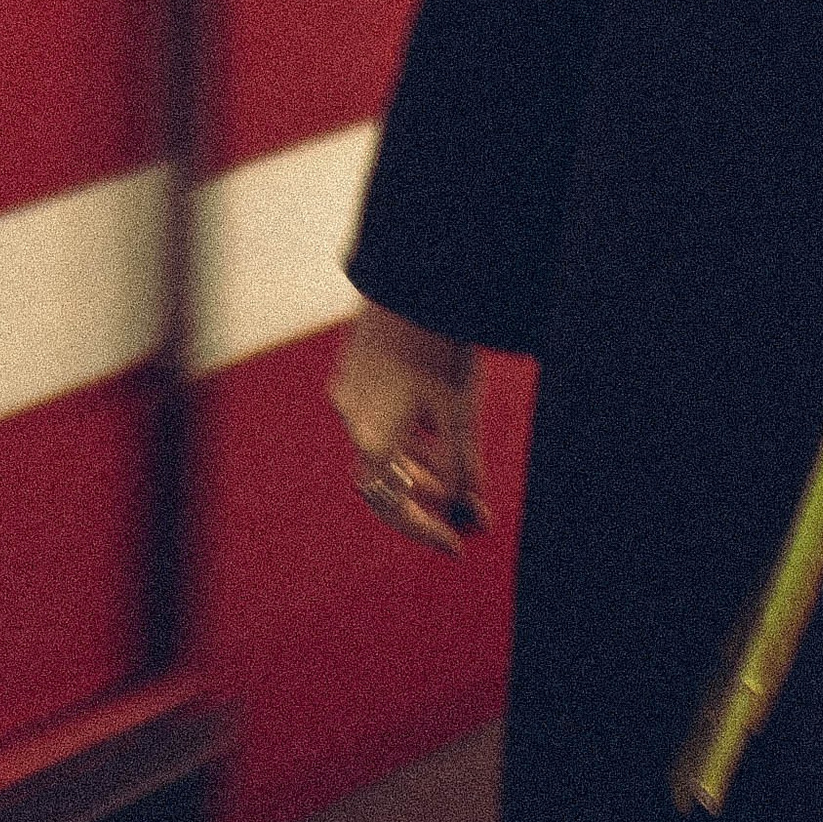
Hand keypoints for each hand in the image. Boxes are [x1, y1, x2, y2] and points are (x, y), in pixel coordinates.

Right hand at [330, 303, 489, 552]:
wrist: (415, 278)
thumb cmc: (439, 345)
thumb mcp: (460, 412)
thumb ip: (463, 469)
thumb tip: (473, 514)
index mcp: (374, 437)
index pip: (394, 506)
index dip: (426, 529)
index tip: (458, 543)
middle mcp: (352, 417)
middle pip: (383, 477)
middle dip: (424, 496)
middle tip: (461, 507)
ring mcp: (349, 389)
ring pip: (381, 445)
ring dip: (416, 464)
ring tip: (452, 467)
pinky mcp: (355, 366)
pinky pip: (376, 415)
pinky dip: (405, 432)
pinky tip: (433, 422)